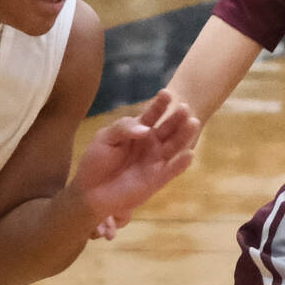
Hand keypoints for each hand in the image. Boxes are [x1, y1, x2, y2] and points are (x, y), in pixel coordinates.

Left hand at [71, 89, 197, 232]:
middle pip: (168, 128)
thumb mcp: (106, 137)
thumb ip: (124, 128)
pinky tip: (189, 154)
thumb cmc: (97, 160)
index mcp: (140, 129)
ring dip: (184, 135)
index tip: (166, 94)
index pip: (153, 114)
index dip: (160, 104)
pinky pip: (172, 169)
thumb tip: (146, 130)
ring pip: (174, 145)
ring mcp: (156, 160)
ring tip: (193, 123)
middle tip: (185, 107)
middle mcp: (152, 142)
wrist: (91, 190)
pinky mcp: (158, 178)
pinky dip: (181, 163)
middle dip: (177, 117)